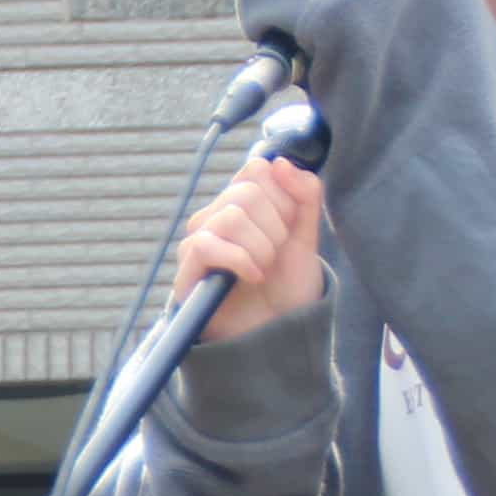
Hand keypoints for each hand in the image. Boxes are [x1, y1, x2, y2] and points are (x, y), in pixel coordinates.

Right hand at [183, 156, 326, 342]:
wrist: (277, 333)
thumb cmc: (288, 287)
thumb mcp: (307, 238)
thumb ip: (304, 196)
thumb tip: (280, 162)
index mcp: (242, 204)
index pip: (256, 169)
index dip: (282, 196)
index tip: (290, 228)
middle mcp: (215, 217)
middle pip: (247, 192)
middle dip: (275, 227)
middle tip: (277, 254)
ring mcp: (199, 241)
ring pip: (231, 217)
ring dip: (261, 248)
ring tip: (264, 270)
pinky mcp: (188, 269)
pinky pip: (207, 244)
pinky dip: (240, 260)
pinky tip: (253, 276)